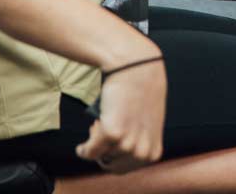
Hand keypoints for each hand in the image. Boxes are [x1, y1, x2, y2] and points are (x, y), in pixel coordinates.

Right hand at [76, 51, 166, 172]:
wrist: (138, 67)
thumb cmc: (141, 93)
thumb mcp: (146, 124)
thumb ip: (137, 141)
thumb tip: (121, 153)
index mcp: (153, 152)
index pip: (124, 168)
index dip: (113, 156)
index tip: (112, 142)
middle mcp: (143, 152)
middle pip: (110, 166)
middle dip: (103, 151)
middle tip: (101, 130)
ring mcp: (128, 144)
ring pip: (99, 157)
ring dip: (95, 144)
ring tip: (99, 124)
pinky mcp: (113, 134)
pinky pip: (89, 151)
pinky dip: (83, 148)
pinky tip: (83, 143)